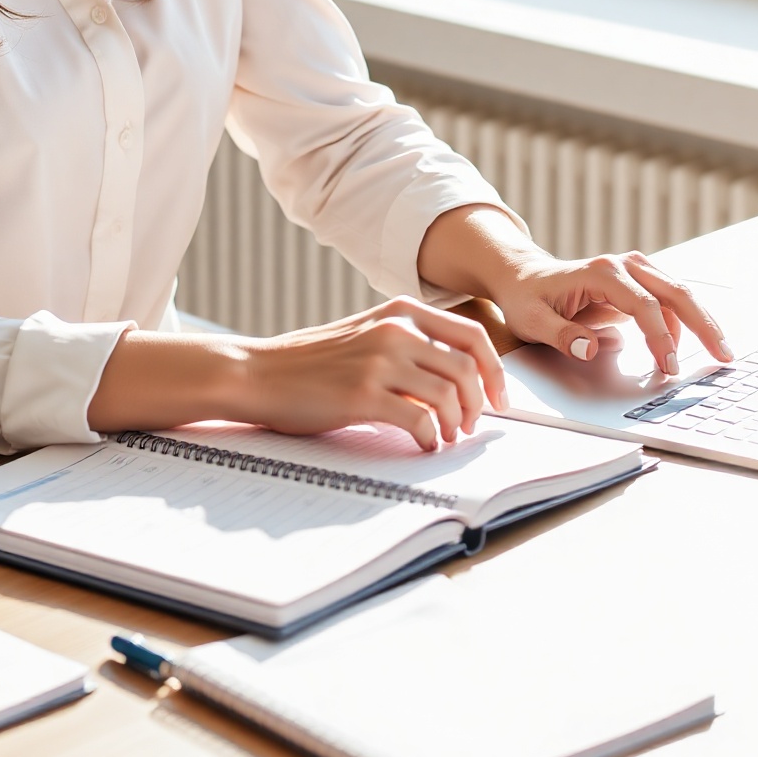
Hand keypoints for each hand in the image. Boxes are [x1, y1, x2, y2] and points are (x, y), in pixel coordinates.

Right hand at [84, 297, 506, 451]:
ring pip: (450, 394)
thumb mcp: (362, 336)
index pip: (470, 334)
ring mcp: (379, 361)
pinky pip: (421, 419)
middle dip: (480, 404)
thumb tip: (453, 379)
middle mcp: (395, 330)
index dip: (494, 369)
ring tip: (445, 438)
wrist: (258, 372)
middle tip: (472, 428)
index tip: (499, 398)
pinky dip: (432, 437)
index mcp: (399, 311)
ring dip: (457, 424)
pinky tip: (424, 444)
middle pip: (467, 367)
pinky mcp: (364, 394)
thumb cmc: (309, 362)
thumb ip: (404, 345)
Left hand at [488, 250, 732, 376]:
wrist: (522, 276)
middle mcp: (622, 265)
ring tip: (719, 353)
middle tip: (724, 356)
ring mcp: (632, 270)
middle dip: (702, 324)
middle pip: (674, 292)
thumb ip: (561, 335)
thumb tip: (589, 348)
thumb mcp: (532, 320)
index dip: (661, 338)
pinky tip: (689, 347)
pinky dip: (685, 321)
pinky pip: (669, 300)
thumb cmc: (527, 299)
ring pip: (678, 293)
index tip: (670, 368)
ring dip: (701, 321)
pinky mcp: (636, 281)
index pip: (644, 305)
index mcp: (601, 272)